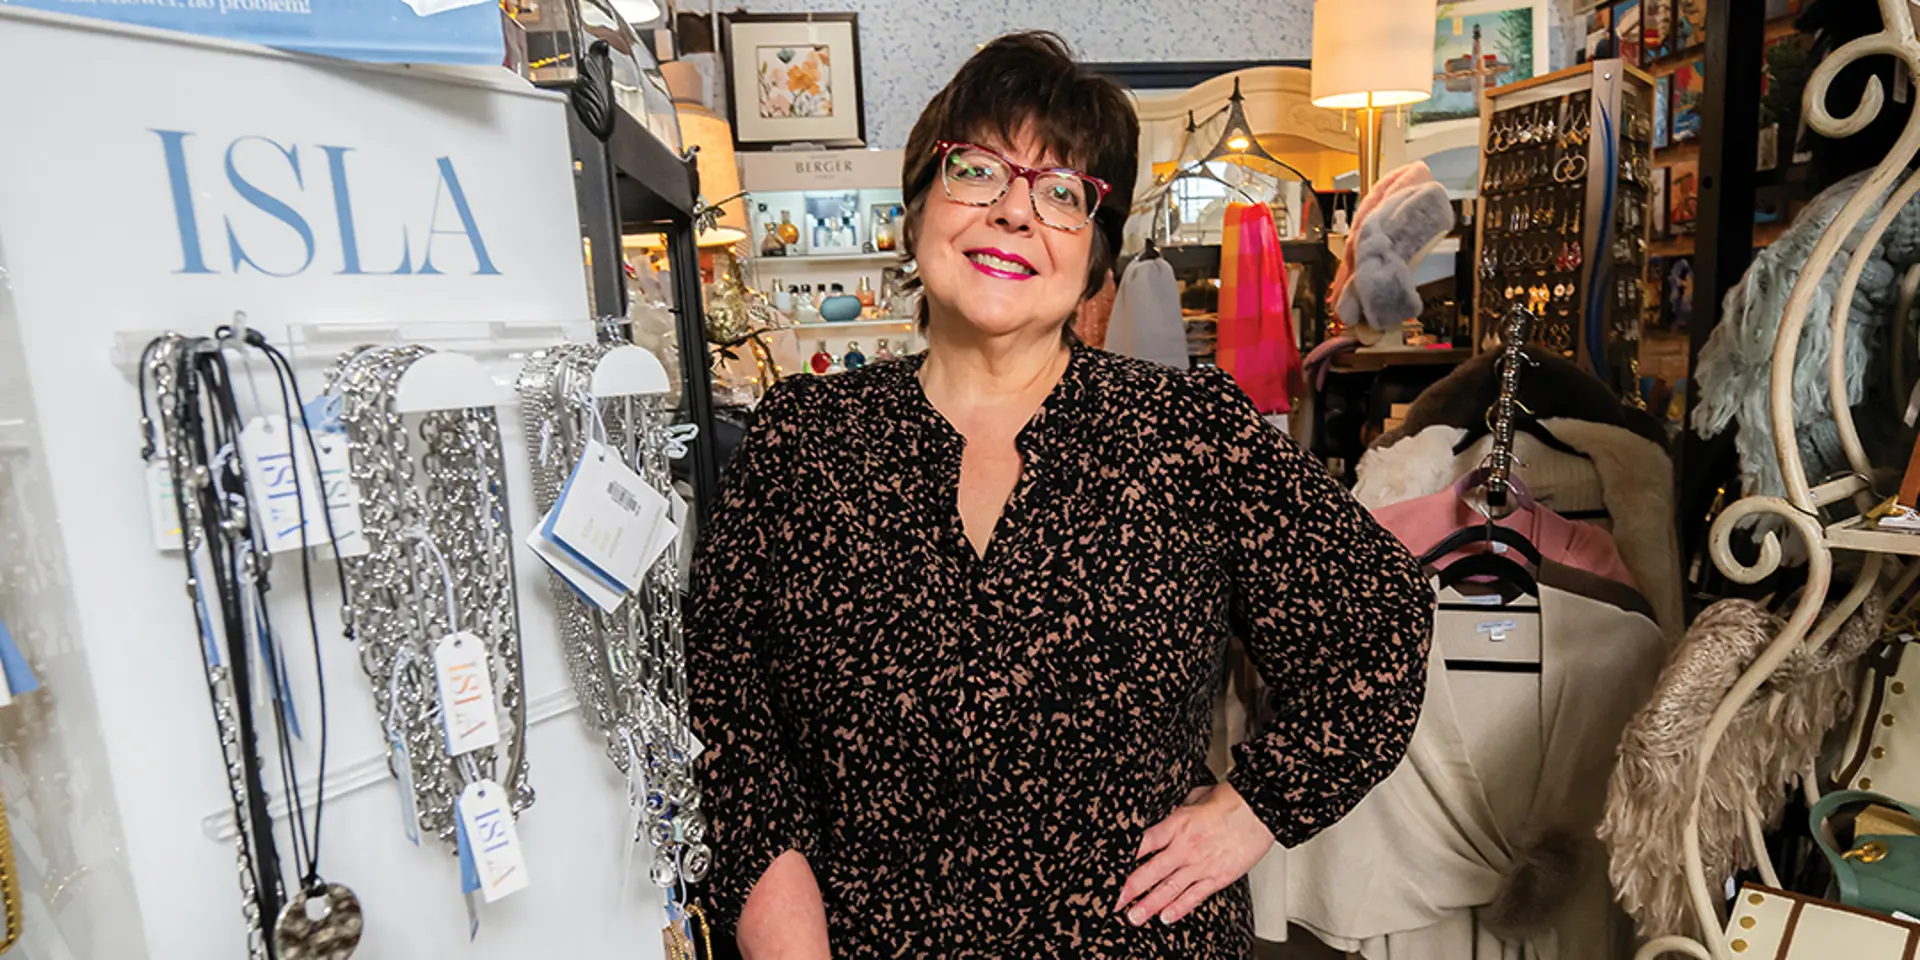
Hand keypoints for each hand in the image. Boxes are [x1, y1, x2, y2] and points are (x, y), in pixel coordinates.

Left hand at [1116, 782, 1274, 926]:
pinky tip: (1166, 916)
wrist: (1262, 808)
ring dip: (1148, 905)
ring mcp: (1201, 865)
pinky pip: (1194, 897)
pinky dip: (1179, 908)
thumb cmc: (1232, 800)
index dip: (1123, 857)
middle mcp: (1186, 847)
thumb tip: (1165, 815)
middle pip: (1149, 872)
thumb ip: (1177, 811)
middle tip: (1113, 901)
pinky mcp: (1218, 877)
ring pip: (1168, 889)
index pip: (1143, 843)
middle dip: (1128, 889)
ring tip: (1133, 916)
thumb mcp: (1195, 797)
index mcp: (1177, 824)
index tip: (1108, 868)